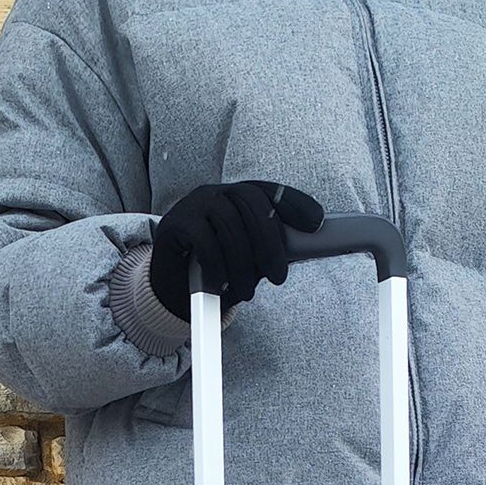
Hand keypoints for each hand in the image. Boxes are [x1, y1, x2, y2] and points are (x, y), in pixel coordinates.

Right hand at [149, 181, 325, 321]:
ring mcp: (194, 204)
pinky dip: (218, 265)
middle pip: (252, 203)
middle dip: (270, 242)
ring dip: (243, 263)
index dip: (294, 203)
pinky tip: (221, 283)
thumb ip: (267, 254)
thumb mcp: (247, 264)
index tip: (315, 222)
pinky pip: (204, 239)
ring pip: (229, 222)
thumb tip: (295, 252)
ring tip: (247, 292)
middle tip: (279, 278)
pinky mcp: (175, 223)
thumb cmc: (214, 274)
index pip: (269, 191)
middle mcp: (217, 193)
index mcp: (237, 198)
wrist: (170, 290)